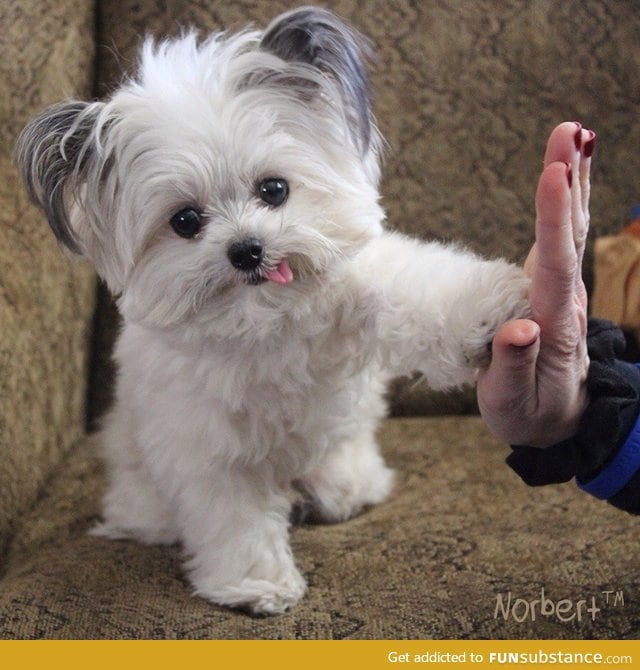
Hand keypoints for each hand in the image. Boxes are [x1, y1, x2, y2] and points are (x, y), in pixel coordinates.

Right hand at [477, 122, 594, 446]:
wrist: (557, 422)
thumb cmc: (529, 414)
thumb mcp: (511, 403)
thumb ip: (514, 366)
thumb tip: (520, 328)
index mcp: (554, 328)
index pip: (554, 266)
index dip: (554, 220)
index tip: (553, 175)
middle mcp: (564, 303)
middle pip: (571, 236)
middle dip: (570, 183)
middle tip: (569, 132)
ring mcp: (562, 294)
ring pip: (572, 232)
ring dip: (574, 183)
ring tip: (574, 137)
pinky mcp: (552, 290)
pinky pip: (562, 242)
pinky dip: (567, 206)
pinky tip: (565, 179)